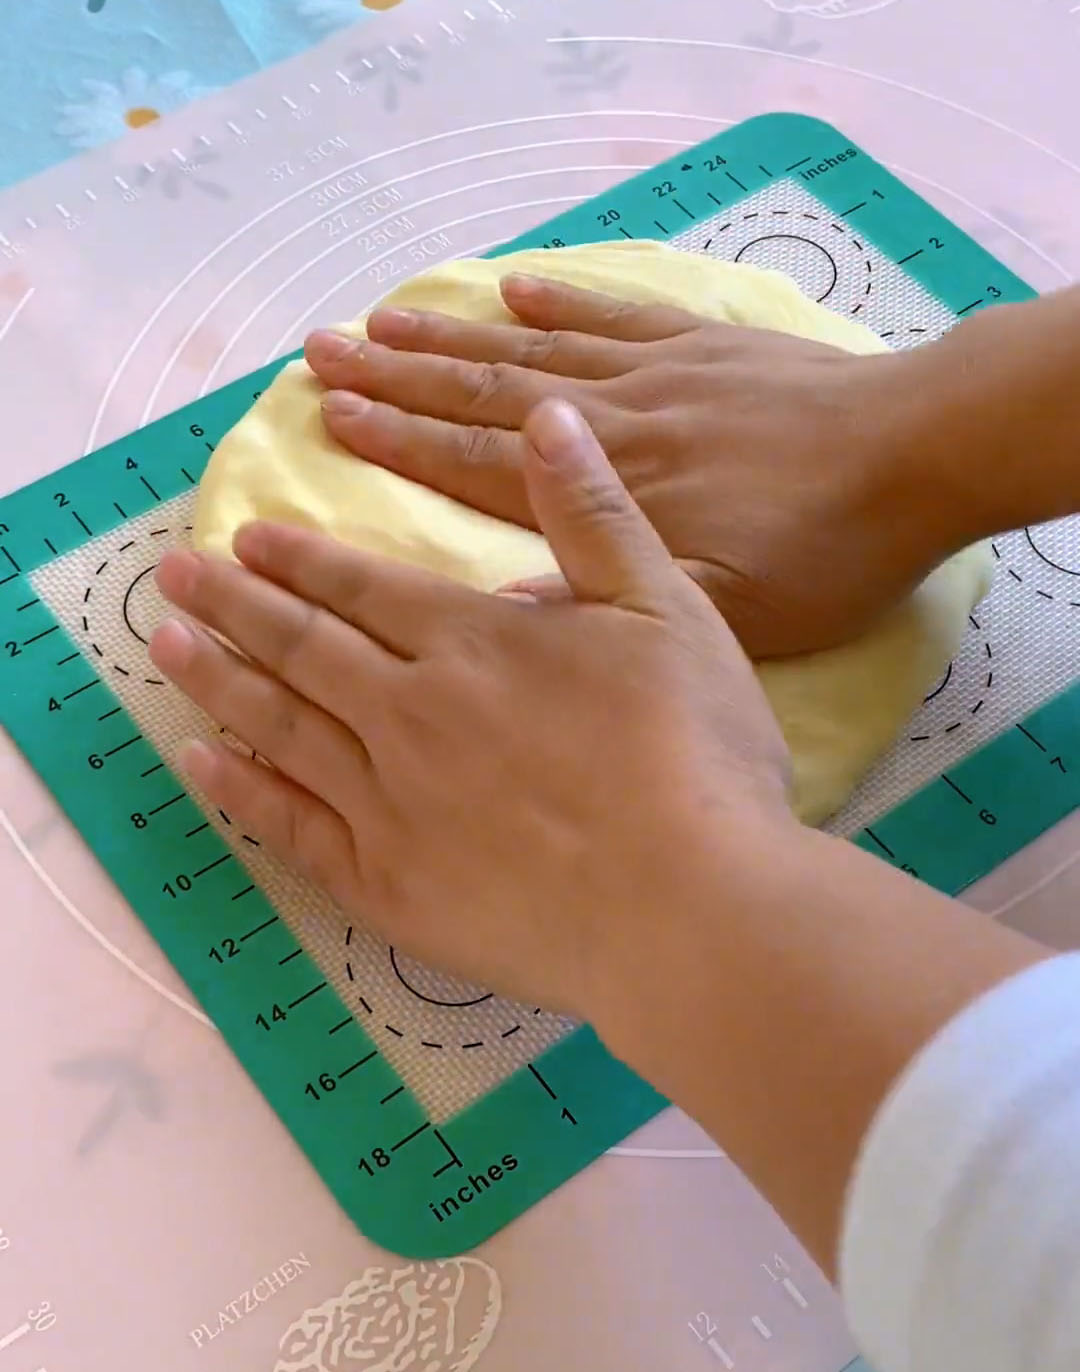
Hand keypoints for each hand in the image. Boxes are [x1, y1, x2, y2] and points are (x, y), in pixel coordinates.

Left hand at [149, 400, 790, 1028]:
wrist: (691, 910)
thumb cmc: (696, 755)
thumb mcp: (668, 608)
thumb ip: (594, 512)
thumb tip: (546, 414)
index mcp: (472, 643)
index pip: (365, 588)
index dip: (302, 558)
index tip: (246, 535)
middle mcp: (409, 712)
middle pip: (302, 646)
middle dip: (233, 602)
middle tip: (171, 574)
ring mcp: (388, 804)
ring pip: (280, 726)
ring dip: (217, 679)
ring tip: (164, 642)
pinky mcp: (388, 887)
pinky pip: (293, 829)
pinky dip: (242, 793)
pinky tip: (203, 764)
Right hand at [305, 276, 948, 658]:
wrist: (913, 458)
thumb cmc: (819, 552)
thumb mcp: (720, 610)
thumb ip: (609, 608)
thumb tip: (498, 613)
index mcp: (608, 496)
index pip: (478, 464)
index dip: (400, 441)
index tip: (332, 417)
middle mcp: (611, 425)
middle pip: (484, 395)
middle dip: (398, 378)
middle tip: (323, 354)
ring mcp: (654, 376)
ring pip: (533, 352)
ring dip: (454, 336)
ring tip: (384, 320)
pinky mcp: (701, 346)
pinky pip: (612, 316)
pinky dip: (558, 304)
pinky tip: (513, 290)